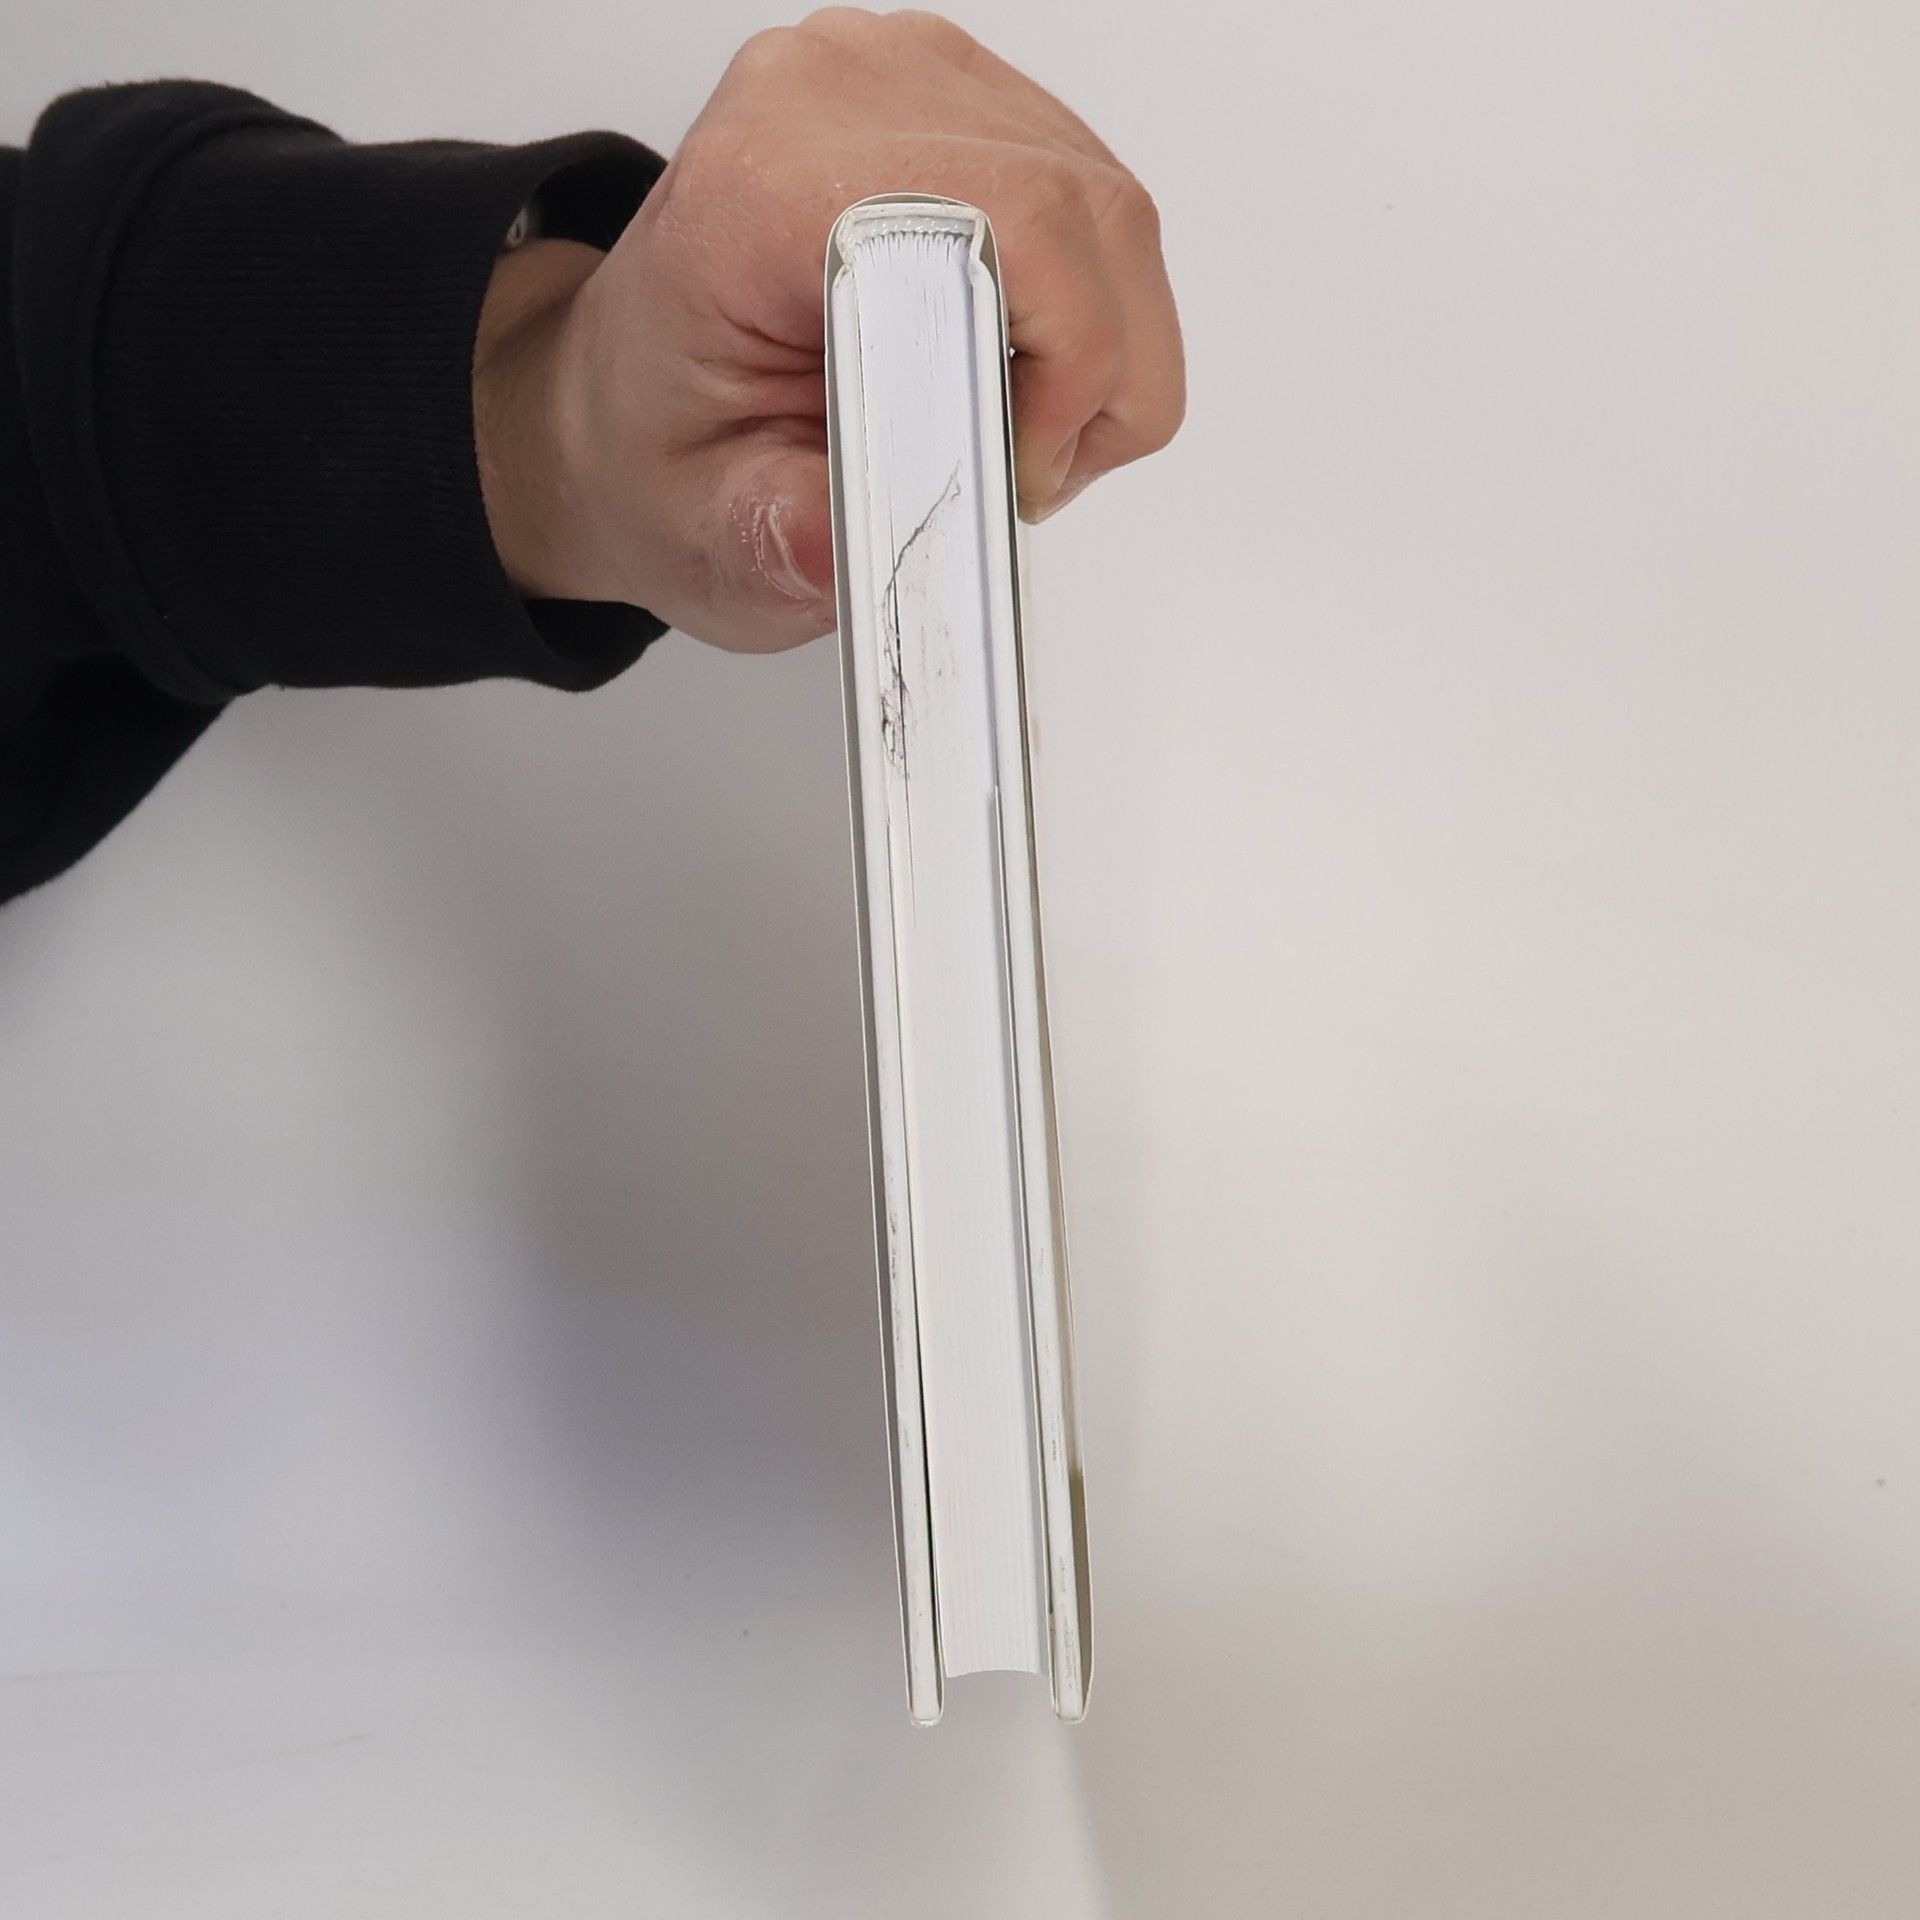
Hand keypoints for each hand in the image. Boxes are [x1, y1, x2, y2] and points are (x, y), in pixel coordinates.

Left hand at [474, 7, 1184, 652]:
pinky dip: (1086, 312)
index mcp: (760, 191)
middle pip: (1084, 223)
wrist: (627, 399)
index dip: (1055, 372)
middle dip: (1091, 384)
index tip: (1015, 473)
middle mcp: (837, 101)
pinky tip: (1000, 357)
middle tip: (1018, 469)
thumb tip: (862, 544)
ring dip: (1095, 353)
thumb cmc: (668, 448)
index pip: (1008, 233)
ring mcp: (909, 80)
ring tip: (1002, 421)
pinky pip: (1099, 209)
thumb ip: (781, 540)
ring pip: (1111, 218)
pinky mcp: (966, 96)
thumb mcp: (702, 534)